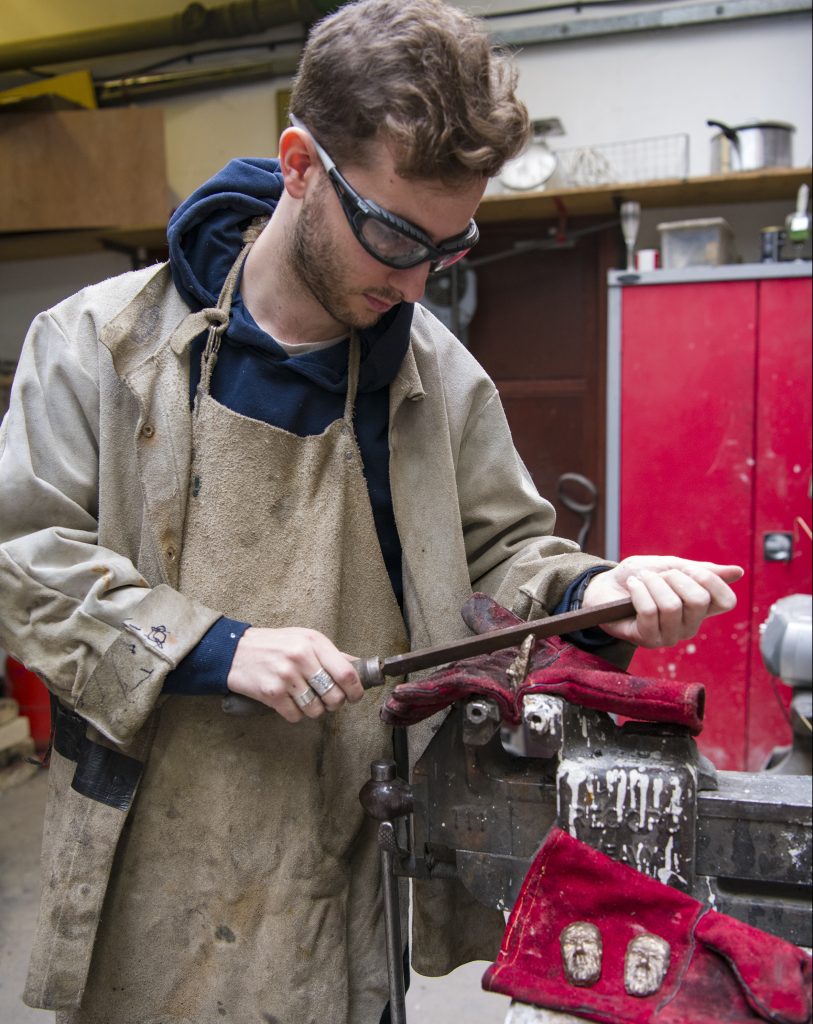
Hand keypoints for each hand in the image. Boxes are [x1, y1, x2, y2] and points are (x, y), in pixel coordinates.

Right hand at [226, 626, 363, 721]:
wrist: (235, 651)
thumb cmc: (274, 645)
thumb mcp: (304, 639)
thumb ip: (332, 653)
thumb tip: (359, 666)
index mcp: (313, 642)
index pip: (346, 673)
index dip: (356, 691)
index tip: (355, 697)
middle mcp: (301, 657)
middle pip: (334, 696)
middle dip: (334, 703)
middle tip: (327, 700)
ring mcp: (285, 676)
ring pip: (316, 710)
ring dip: (314, 710)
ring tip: (305, 699)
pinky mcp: (271, 693)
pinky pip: (295, 716)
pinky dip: (295, 714)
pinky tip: (289, 702)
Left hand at [582, 556, 743, 647]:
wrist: (605, 586)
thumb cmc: (639, 576)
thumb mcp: (670, 566)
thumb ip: (700, 570)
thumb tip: (737, 572)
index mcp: (701, 608)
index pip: (726, 601)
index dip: (710, 580)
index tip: (688, 569)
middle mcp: (690, 625)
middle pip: (698, 600)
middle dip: (674, 577)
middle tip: (657, 575)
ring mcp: (670, 636)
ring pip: (671, 605)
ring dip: (652, 583)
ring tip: (641, 580)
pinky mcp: (647, 639)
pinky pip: (650, 612)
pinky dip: (638, 591)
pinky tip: (632, 587)